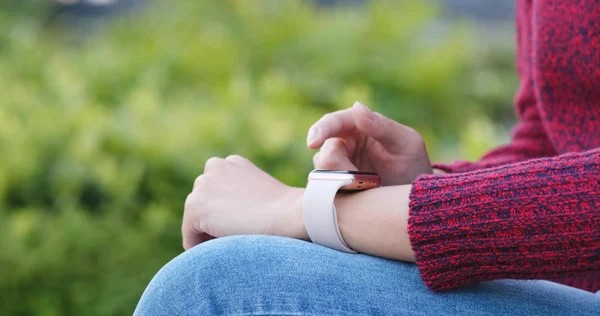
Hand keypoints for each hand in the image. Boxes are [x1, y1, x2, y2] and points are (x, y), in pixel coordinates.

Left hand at [182, 155, 306, 249]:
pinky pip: (189, 235)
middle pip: (203, 205)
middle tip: (238, 235)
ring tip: (234, 239)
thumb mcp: (260, 195)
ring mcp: (203, 185)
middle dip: (214, 222)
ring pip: (195, 220)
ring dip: (209, 233)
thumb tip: (226, 218)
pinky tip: (223, 248)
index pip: (216, 194)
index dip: (226, 215)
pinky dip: (200, 247)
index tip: (243, 226)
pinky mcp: (196, 205)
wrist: (289, 214)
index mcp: (232, 163)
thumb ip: (240, 198)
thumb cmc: (284, 212)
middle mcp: (215, 166)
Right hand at [307, 101, 432, 184]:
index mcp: (359, 127)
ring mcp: (338, 166)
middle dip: (337, 166)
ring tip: (367, 186)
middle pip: (325, 151)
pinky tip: (356, 194)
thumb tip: (356, 106)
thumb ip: (382, 126)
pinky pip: (325, 189)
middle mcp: (345, 144)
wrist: (416, 199)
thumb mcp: (406, 144)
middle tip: (358, 178)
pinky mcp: (336, 187)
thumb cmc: (413, 166)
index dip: (320, 130)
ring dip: (341, 181)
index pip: (333, 122)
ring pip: (322, 171)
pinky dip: (337, 192)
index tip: (312, 143)